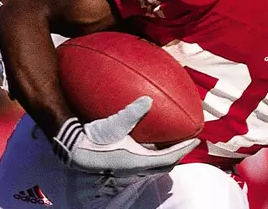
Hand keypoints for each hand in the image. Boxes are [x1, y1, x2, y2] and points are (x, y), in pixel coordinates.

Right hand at [51, 96, 199, 174]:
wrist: (71, 148)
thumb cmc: (91, 137)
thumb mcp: (111, 124)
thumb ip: (130, 113)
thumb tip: (147, 100)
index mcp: (137, 160)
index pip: (169, 156)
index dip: (184, 148)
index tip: (196, 139)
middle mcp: (135, 167)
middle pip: (164, 163)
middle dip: (177, 152)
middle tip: (186, 139)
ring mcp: (127, 167)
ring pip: (153, 163)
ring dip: (164, 153)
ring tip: (170, 139)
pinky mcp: (119, 163)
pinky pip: (142, 158)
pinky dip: (150, 151)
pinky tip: (145, 137)